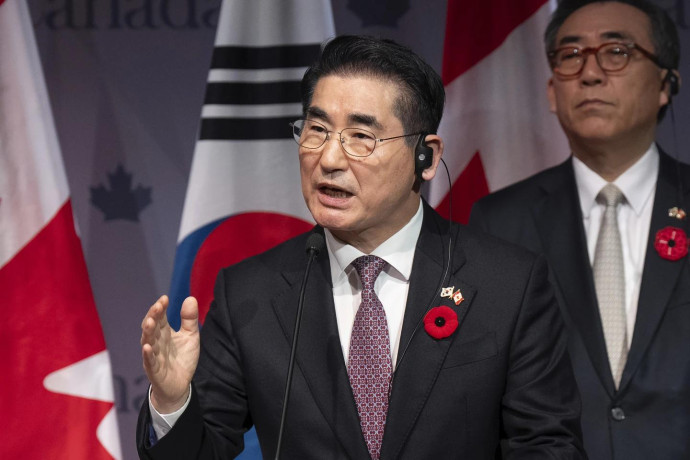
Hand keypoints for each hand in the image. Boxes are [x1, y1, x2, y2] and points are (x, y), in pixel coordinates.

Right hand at [141, 295, 199, 412]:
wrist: (180, 385)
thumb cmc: (182, 358)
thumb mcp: (190, 336)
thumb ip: (190, 319)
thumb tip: (190, 298)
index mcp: (164, 333)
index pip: (160, 318)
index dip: (161, 308)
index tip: (165, 299)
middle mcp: (157, 342)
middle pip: (152, 327)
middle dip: (154, 316)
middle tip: (158, 306)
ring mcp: (154, 356)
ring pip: (148, 342)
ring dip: (148, 332)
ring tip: (149, 322)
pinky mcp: (154, 370)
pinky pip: (150, 362)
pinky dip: (148, 355)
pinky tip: (147, 347)